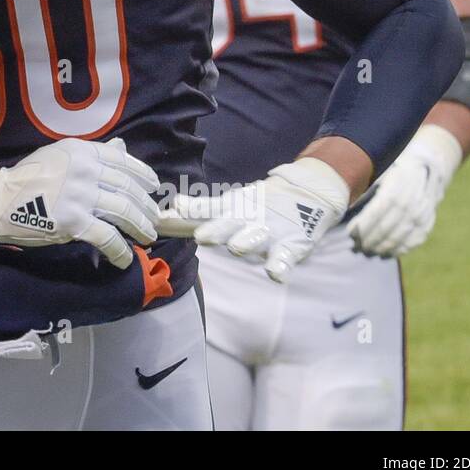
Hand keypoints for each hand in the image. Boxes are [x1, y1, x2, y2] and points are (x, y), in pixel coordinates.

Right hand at [0, 137, 159, 268]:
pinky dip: (120, 251)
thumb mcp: (59, 155)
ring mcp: (81, 197)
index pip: (123, 161)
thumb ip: (91, 154)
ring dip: (140, 227)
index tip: (154, 187)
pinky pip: (107, 237)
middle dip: (145, 206)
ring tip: (147, 236)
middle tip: (154, 219)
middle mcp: (85, 170)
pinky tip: (125, 259)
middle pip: (127, 188)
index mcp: (82, 151)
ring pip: (124, 212)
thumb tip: (122, 147)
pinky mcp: (75, 223)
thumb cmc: (27, 178)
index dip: (143, 175)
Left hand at [159, 157, 349, 282]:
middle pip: (228, 225)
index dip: (190, 211)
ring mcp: (268, 232)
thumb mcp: (228, 206)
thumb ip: (199, 212)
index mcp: (229, 208)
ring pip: (255, 238)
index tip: (174, 209)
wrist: (304, 195)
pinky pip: (285, 258)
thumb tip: (166, 213)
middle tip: (202, 236)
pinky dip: (280, 265)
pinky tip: (275, 274)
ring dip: (245, 242)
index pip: (206, 209)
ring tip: (236, 248)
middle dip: (215, 230)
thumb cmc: (254, 207)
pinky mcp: (291, 245)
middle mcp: (245, 219)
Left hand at [349, 124, 461, 256]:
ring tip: (369, 251)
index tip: (350, 233)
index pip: (376, 213)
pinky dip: (401, 248)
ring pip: (400, 236)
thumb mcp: (378, 174)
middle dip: (370, 240)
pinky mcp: (428, 220)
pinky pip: (415, 239)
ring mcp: (421, 213)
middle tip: (357, 247)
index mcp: (394, 189)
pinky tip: (389, 253)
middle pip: (386, 227)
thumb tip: (345, 206)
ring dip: (383, 247)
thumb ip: (364, 190)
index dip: (363, 225)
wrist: (427, 166)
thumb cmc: (394, 169)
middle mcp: (409, 203)